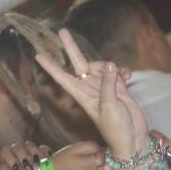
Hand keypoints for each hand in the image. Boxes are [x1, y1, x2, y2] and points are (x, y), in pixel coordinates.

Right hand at [0, 141, 104, 169]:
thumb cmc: (59, 162)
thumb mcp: (73, 149)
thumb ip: (90, 146)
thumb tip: (102, 149)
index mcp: (91, 162)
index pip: (105, 156)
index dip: (101, 154)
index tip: (95, 154)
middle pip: (108, 168)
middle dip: (102, 164)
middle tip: (93, 162)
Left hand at [35, 29, 148, 158]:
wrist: (132, 138)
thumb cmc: (116, 129)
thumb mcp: (109, 107)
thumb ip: (108, 85)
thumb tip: (110, 65)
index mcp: (82, 95)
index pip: (62, 77)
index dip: (51, 66)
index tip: (38, 55)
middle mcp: (90, 89)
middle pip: (79, 63)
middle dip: (71, 48)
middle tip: (62, 31)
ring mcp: (104, 87)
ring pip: (102, 66)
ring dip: (111, 66)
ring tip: (122, 76)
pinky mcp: (118, 88)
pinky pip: (117, 73)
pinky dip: (122, 72)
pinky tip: (128, 76)